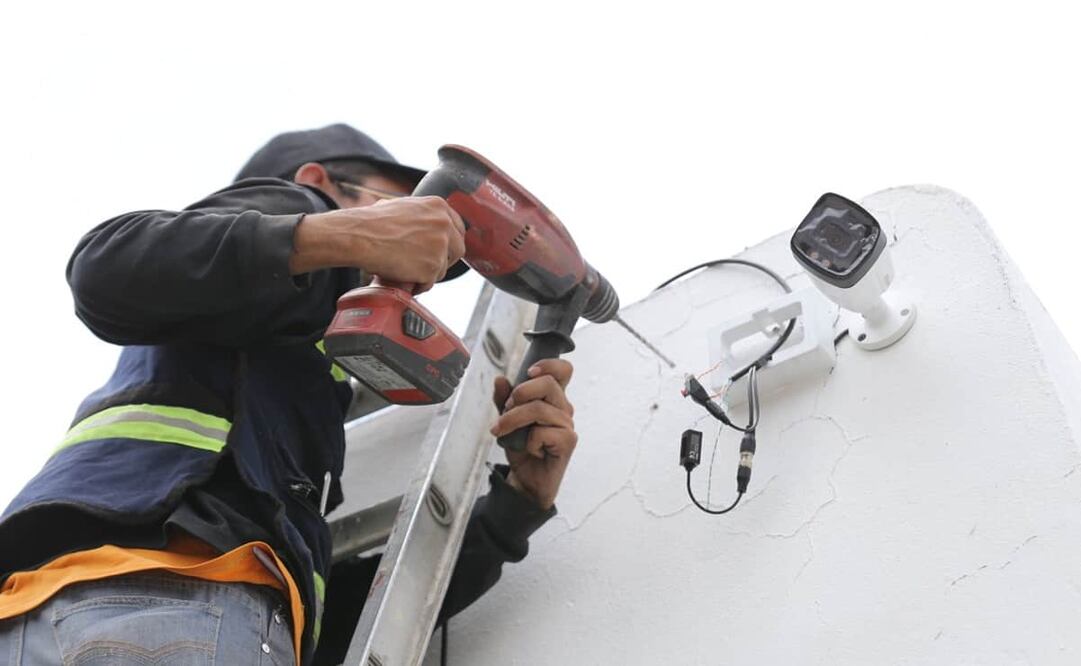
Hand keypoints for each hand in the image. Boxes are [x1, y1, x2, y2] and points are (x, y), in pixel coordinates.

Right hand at [291, 196, 465, 291]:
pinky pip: (430, 282)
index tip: (443, 250)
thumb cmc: (372, 222)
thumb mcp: (402, 205)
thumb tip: (423, 223)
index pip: (458, 228)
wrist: (360, 236)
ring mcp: (440, 246)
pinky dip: (418, 284)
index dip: (449, 242)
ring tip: (406, 270)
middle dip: (443, 260)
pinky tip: (403, 278)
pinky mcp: (432, 266)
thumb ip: (421, 215)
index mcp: (438, 206)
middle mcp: (444, 224)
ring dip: (428, 273)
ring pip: (443, 268)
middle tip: (425, 265)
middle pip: (457, 249)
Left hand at [489, 359, 576, 509]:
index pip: (563, 370)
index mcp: (553, 398)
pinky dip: (527, 442)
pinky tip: (530, 449)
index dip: (548, 364)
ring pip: (538, 409)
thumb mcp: (507, 420)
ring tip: (502, 431)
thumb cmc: (522, 448)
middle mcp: (564, 408)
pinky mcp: (568, 442)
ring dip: (513, 419)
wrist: (527, 480)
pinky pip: (541, 433)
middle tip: (506, 408)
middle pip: (548, 383)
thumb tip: (500, 379)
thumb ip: (503, 400)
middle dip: (519, 393)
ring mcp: (568, 425)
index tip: (529, 372)